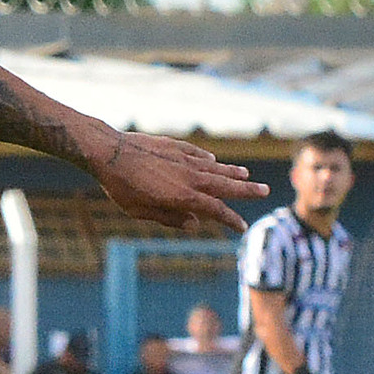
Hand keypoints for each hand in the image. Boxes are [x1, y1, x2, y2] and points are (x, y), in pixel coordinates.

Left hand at [84, 127, 266, 231]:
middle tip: (265, 191)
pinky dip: (208, 159)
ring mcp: (183, 159)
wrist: (109, 152)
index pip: (216, 210)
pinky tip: (213, 161)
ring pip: (215, 167)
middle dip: (246, 190)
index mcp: (183, 196)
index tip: (241, 226)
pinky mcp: (174, 146)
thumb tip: (194, 224)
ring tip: (247, 175)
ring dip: (232, 172)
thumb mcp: (140, 211)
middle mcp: (189, 177)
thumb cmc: (120, 187)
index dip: (230, 219)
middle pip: (225, 185)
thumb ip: (169, 218)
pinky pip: (197, 154)